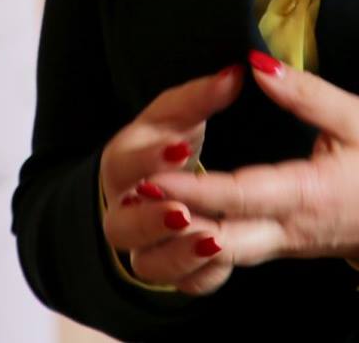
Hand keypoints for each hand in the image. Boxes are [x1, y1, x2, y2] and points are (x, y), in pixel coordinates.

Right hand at [98, 63, 244, 294]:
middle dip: (152, 220)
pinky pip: (181, 286)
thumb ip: (204, 95)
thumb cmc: (170, 141)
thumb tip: (236, 73)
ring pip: (147, 265)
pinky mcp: (169, 269)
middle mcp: (125, 208)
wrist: (158, 181)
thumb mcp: (180, 114)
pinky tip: (224, 259)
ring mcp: (144, 245)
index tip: (181, 148)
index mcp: (124, 162)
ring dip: (177, 255)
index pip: (126, 162)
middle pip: (121, 226)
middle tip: (184, 211)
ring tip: (213, 240)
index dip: (151, 157)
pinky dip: (201, 276)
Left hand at [149, 51, 358, 270]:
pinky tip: (170, 225)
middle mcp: (287, 227)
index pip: (243, 195)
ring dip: (180, 236)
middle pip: (222, 235)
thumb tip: (259, 66)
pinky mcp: (273, 246)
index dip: (198, 188)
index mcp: (309, 194)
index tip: (159, 174)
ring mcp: (279, 243)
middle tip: (137, 193)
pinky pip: (230, 256)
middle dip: (176, 218)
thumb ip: (307, 94)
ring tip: (144, 205)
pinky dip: (196, 247)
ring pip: (221, 254)